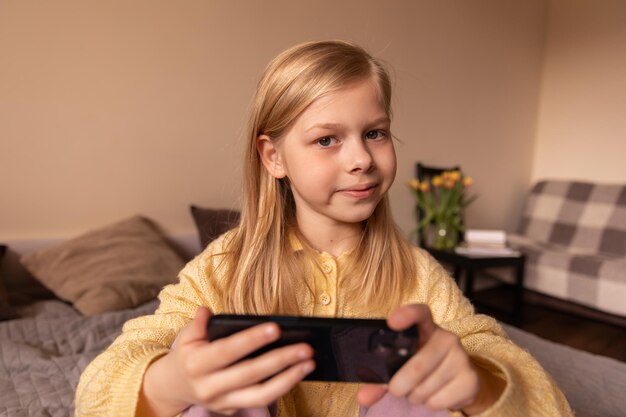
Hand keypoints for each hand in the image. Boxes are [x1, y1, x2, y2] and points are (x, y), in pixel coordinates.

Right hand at [140, 307, 314, 416]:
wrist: (174, 388)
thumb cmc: (187, 355)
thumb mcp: (186, 337)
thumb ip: (197, 324)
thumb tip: (206, 311)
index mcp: (196, 364)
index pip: (227, 351)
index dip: (251, 340)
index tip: (275, 328)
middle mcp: (209, 387)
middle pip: (250, 374)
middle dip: (280, 360)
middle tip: (305, 347)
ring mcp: (222, 402)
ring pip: (260, 395)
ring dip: (289, 379)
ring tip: (309, 363)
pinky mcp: (232, 410)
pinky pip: (261, 401)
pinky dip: (282, 387)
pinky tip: (299, 373)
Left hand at [357, 304, 502, 413]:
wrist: (462, 382)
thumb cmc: (425, 368)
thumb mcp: (403, 367)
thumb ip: (382, 379)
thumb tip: (362, 397)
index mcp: (426, 328)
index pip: (420, 313)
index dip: (407, 314)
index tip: (392, 322)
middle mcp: (446, 338)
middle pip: (416, 365)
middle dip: (400, 385)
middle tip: (397, 389)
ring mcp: (461, 358)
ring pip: (425, 388)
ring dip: (415, 396)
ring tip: (420, 390)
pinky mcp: (470, 379)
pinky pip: (438, 401)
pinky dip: (430, 404)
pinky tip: (436, 396)